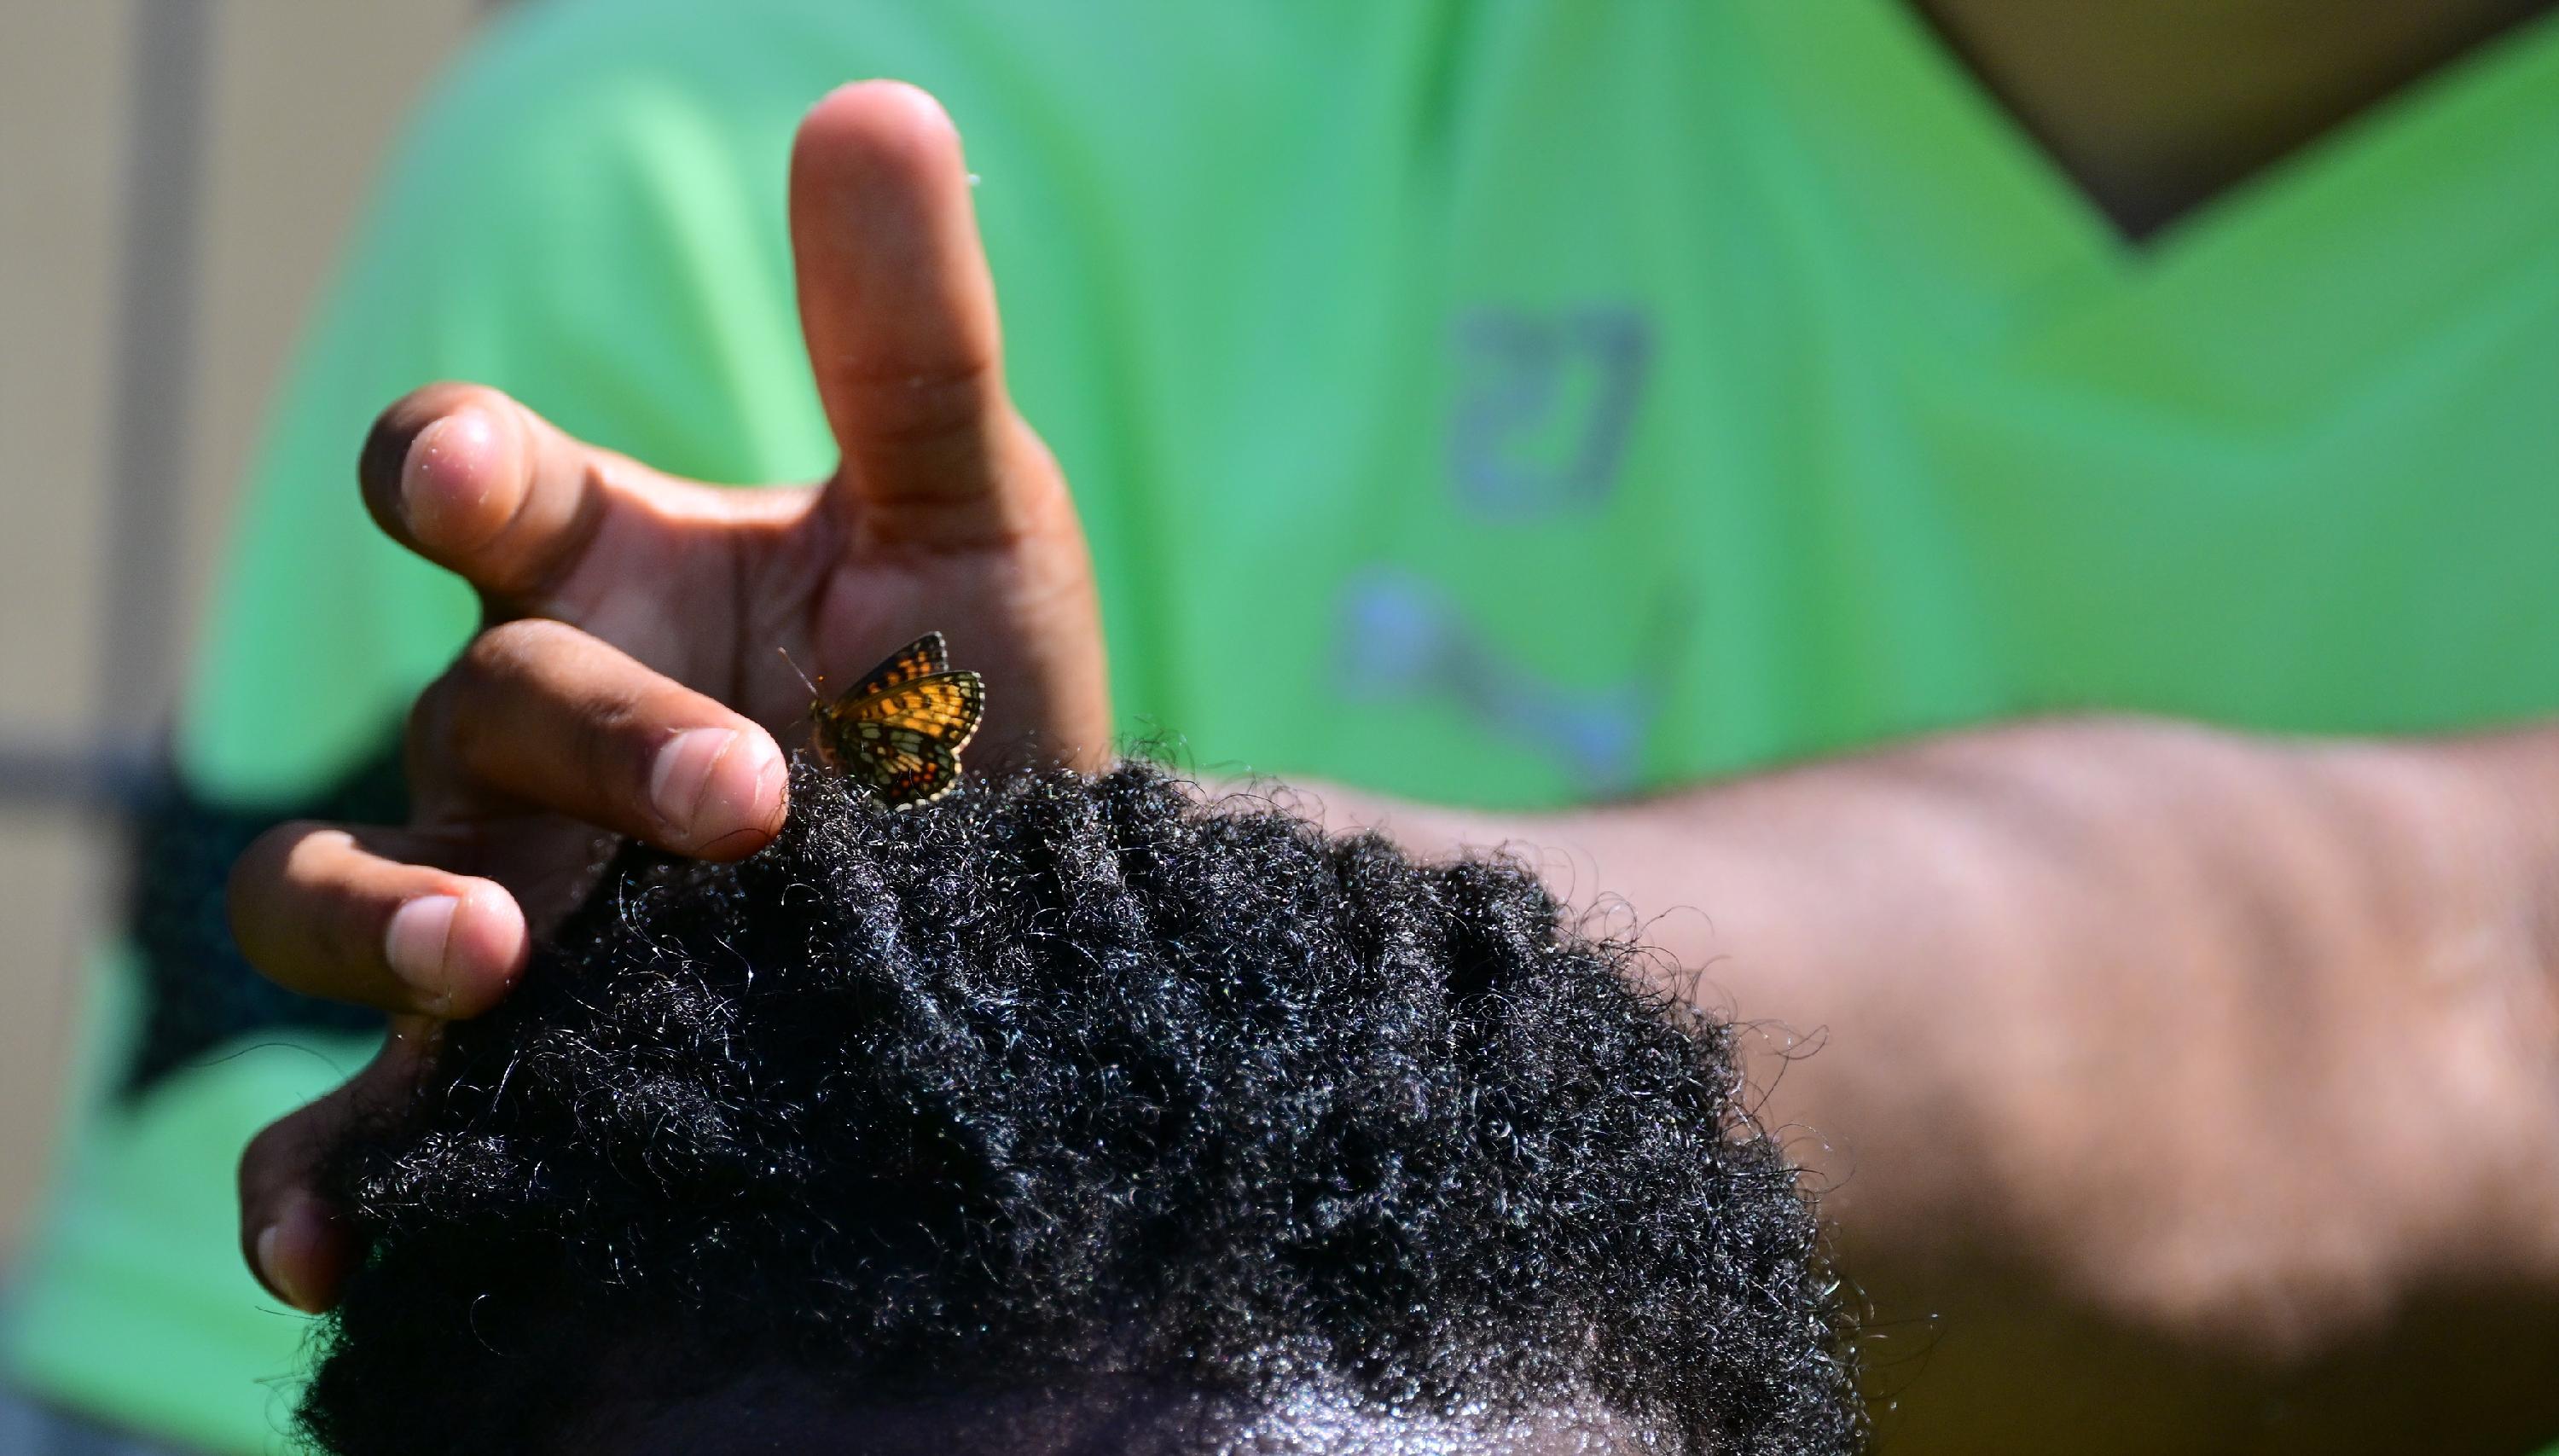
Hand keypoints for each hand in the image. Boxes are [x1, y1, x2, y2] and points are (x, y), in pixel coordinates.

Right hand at [226, 81, 1109, 1312]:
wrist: (1039, 953)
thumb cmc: (988, 719)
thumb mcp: (973, 524)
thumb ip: (914, 338)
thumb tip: (876, 102)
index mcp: (614, 575)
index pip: (465, 482)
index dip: (445, 466)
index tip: (473, 483)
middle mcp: (527, 739)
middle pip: (471, 703)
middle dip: (592, 737)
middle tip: (745, 797)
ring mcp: (505, 904)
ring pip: (329, 888)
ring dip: (384, 916)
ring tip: (490, 963)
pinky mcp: (509, 1074)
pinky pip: (358, 1122)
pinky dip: (321, 1173)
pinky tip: (331, 1242)